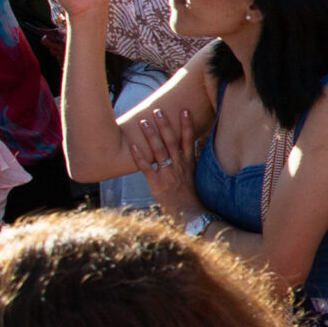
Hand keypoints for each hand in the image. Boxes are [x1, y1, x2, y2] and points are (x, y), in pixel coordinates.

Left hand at [124, 106, 202, 221]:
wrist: (191, 216)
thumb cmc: (193, 197)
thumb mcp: (195, 178)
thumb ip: (192, 163)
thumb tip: (192, 149)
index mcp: (189, 164)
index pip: (189, 140)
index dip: (186, 125)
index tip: (184, 110)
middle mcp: (179, 166)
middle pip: (171, 141)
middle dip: (165, 125)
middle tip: (157, 111)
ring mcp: (168, 174)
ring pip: (158, 151)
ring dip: (151, 135)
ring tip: (143, 122)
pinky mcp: (157, 184)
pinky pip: (147, 167)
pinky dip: (139, 156)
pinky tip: (132, 146)